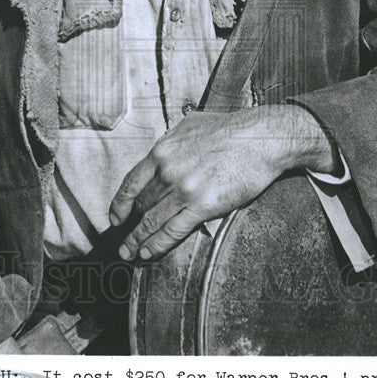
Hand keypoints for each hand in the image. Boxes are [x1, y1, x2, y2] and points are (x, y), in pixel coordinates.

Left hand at [109, 104, 332, 260]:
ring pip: (153, 221)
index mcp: (162, 150)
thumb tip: (164, 149)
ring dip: (138, 240)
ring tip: (130, 254)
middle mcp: (168, 170)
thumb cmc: (231, 128)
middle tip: (123, 242)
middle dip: (130, 226)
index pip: (132, 182)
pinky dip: (158, 244)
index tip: (115, 218)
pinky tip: (149, 253)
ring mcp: (185, 189)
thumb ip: (172, 139)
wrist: (261, 138)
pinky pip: (174, 230)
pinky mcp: (204, 205)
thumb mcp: (192, 124)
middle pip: (142, 204)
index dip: (120, 204)